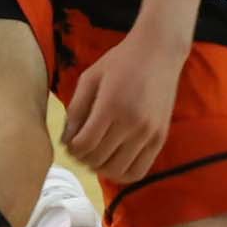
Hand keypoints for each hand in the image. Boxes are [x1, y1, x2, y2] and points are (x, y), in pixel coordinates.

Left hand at [61, 24, 184, 183]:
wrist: (159, 52)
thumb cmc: (120, 62)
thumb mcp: (90, 78)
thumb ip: (76, 108)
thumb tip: (66, 139)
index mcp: (111, 106)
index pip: (84, 144)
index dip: (71, 149)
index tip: (69, 143)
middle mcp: (132, 124)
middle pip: (98, 159)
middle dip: (82, 158)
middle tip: (79, 149)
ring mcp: (149, 134)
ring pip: (117, 170)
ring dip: (100, 168)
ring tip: (95, 156)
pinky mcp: (160, 139)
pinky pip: (139, 171)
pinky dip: (122, 173)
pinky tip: (113, 161)